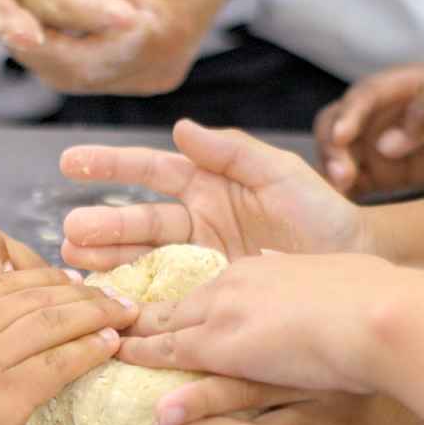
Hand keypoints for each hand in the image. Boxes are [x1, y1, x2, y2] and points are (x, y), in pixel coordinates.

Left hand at [0, 0, 245, 94]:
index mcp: (157, 39)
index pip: (76, 57)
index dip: (30, 37)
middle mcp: (155, 71)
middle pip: (71, 75)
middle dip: (29, 44)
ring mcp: (151, 80)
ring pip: (76, 78)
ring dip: (42, 47)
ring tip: (14, 11)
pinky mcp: (144, 76)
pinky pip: (91, 72)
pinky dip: (63, 48)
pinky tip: (43, 20)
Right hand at [0, 269, 137, 424]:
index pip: (5, 285)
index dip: (46, 280)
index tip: (71, 283)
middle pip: (37, 296)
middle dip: (82, 293)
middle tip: (113, 296)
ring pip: (55, 322)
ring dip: (97, 314)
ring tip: (125, 314)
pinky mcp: (3, 396)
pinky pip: (59, 363)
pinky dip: (91, 349)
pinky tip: (111, 344)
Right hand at [60, 118, 372, 269]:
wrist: (353, 263)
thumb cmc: (321, 211)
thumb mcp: (279, 172)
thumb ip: (231, 151)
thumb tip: (179, 127)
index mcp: (208, 184)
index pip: (151, 171)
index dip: (111, 166)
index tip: (71, 163)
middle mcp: (196, 221)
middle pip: (139, 221)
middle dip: (103, 225)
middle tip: (70, 233)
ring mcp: (199, 260)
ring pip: (143, 257)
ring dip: (108, 259)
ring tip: (77, 261)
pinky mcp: (209, 294)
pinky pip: (166, 294)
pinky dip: (136, 295)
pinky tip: (109, 297)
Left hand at [118, 252, 400, 394]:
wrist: (379, 315)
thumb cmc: (373, 303)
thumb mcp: (335, 285)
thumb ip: (304, 290)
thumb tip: (293, 291)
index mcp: (260, 272)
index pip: (206, 292)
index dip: (176, 305)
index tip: (151, 311)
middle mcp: (234, 283)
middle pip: (174, 299)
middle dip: (134, 303)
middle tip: (99, 306)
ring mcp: (225, 310)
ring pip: (161, 320)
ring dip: (124, 327)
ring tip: (90, 329)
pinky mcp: (221, 341)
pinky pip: (167, 349)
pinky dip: (137, 353)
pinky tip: (114, 354)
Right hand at [313, 62, 423, 196]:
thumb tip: (386, 146)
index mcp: (396, 85)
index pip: (364, 96)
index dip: (349, 115)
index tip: (342, 137)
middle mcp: (374, 113)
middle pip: (335, 125)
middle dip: (331, 148)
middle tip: (341, 176)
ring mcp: (372, 143)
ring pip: (336, 156)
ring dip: (333, 174)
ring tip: (342, 194)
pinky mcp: (378, 173)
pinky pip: (352, 184)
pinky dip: (342, 195)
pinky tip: (342, 212)